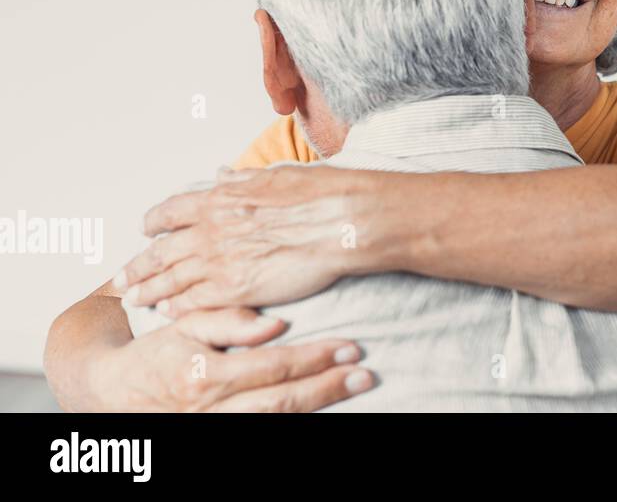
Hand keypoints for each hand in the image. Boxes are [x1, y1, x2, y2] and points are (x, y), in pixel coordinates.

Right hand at [88, 307, 373, 411]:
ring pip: (275, 424)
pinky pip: (260, 433)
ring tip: (352, 388)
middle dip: (327, 387)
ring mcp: (213, 431)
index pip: (272, 367)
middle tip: (364, 373)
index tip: (349, 346)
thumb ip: (227, 320)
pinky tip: (320, 410)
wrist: (109, 395)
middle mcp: (211, 410)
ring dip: (319, 406)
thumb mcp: (182, 327)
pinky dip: (292, 423)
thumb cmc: (153, 354)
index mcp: (204, 376)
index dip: (314, 358)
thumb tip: (275, 323)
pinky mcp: (215, 440)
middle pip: (281, 402)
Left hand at [117, 164, 369, 315]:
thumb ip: (243, 179)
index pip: (170, 212)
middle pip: (159, 252)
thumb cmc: (319, 194)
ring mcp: (220, 262)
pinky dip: (178, 308)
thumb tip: (223, 173)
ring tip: (135, 300)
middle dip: (137, 266)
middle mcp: (211, 230)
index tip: (146, 230)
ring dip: (149, 291)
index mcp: (220, 198)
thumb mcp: (276, 174)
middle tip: (121, 277)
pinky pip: (195, 302)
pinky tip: (170, 312)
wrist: (341, 220)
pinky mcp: (235, 289)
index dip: (154, 222)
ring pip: (170, 280)